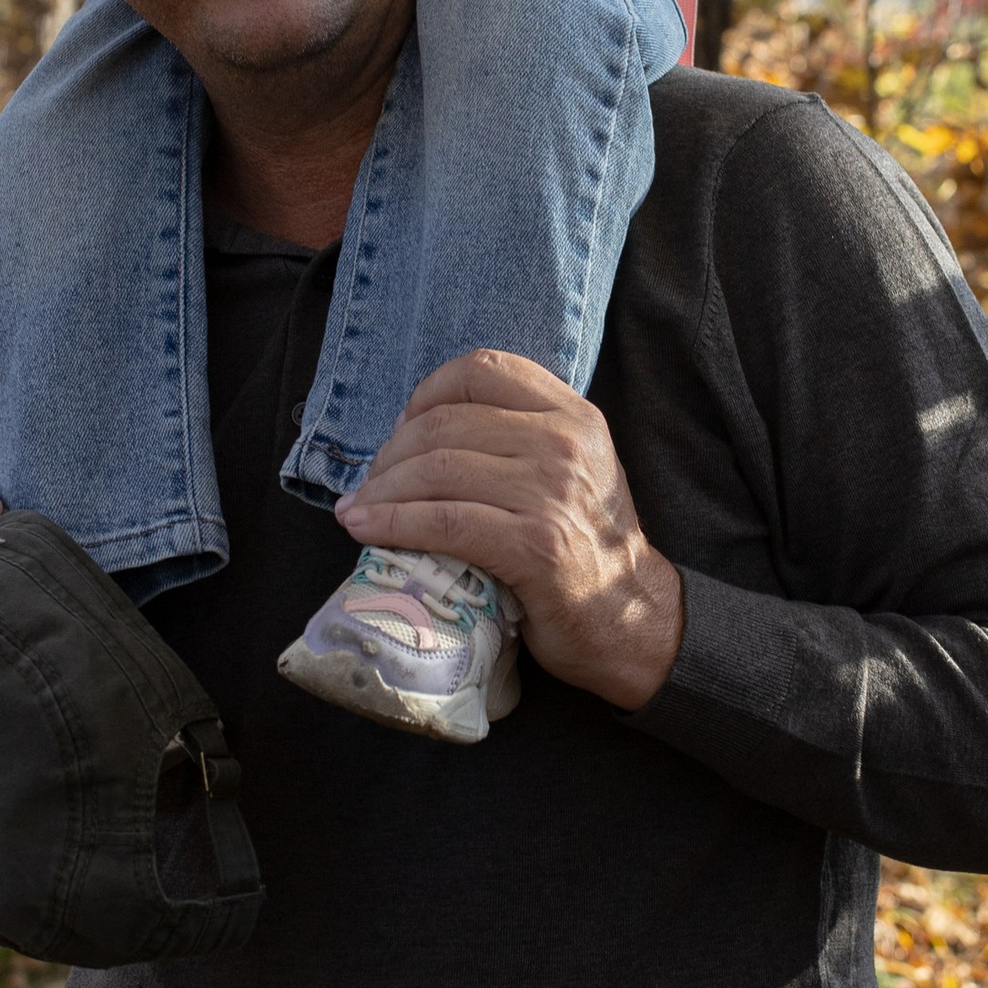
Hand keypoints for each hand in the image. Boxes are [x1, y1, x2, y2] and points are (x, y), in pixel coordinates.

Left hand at [336, 354, 684, 710]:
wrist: (631, 618)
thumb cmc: (587, 547)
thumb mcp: (571, 470)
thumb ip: (520, 437)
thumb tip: (423, 429)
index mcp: (573, 415)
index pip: (481, 369)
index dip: (426, 393)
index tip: (402, 429)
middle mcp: (564, 443)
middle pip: (444, 424)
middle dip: (389, 454)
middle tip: (369, 485)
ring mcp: (552, 492)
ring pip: (436, 470)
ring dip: (380, 491)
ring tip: (356, 509)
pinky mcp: (534, 545)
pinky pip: (442, 521)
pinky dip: (392, 523)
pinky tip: (366, 529)